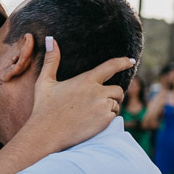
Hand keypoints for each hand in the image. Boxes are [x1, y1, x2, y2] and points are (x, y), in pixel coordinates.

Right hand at [22, 37, 134, 155]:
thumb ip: (51, 60)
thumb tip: (50, 39)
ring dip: (109, 108)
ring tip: (90, 115)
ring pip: (116, 104)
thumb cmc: (43, 108)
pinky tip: (92, 123)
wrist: (45, 134)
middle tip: (98, 103)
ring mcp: (102, 106)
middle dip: (113, 95)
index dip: (122, 62)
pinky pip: (114, 117)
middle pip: (118, 90)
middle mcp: (97, 91)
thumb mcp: (44, 82)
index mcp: (85, 80)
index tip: (131, 61)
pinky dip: (107, 120)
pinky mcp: (105, 120)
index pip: (110, 66)